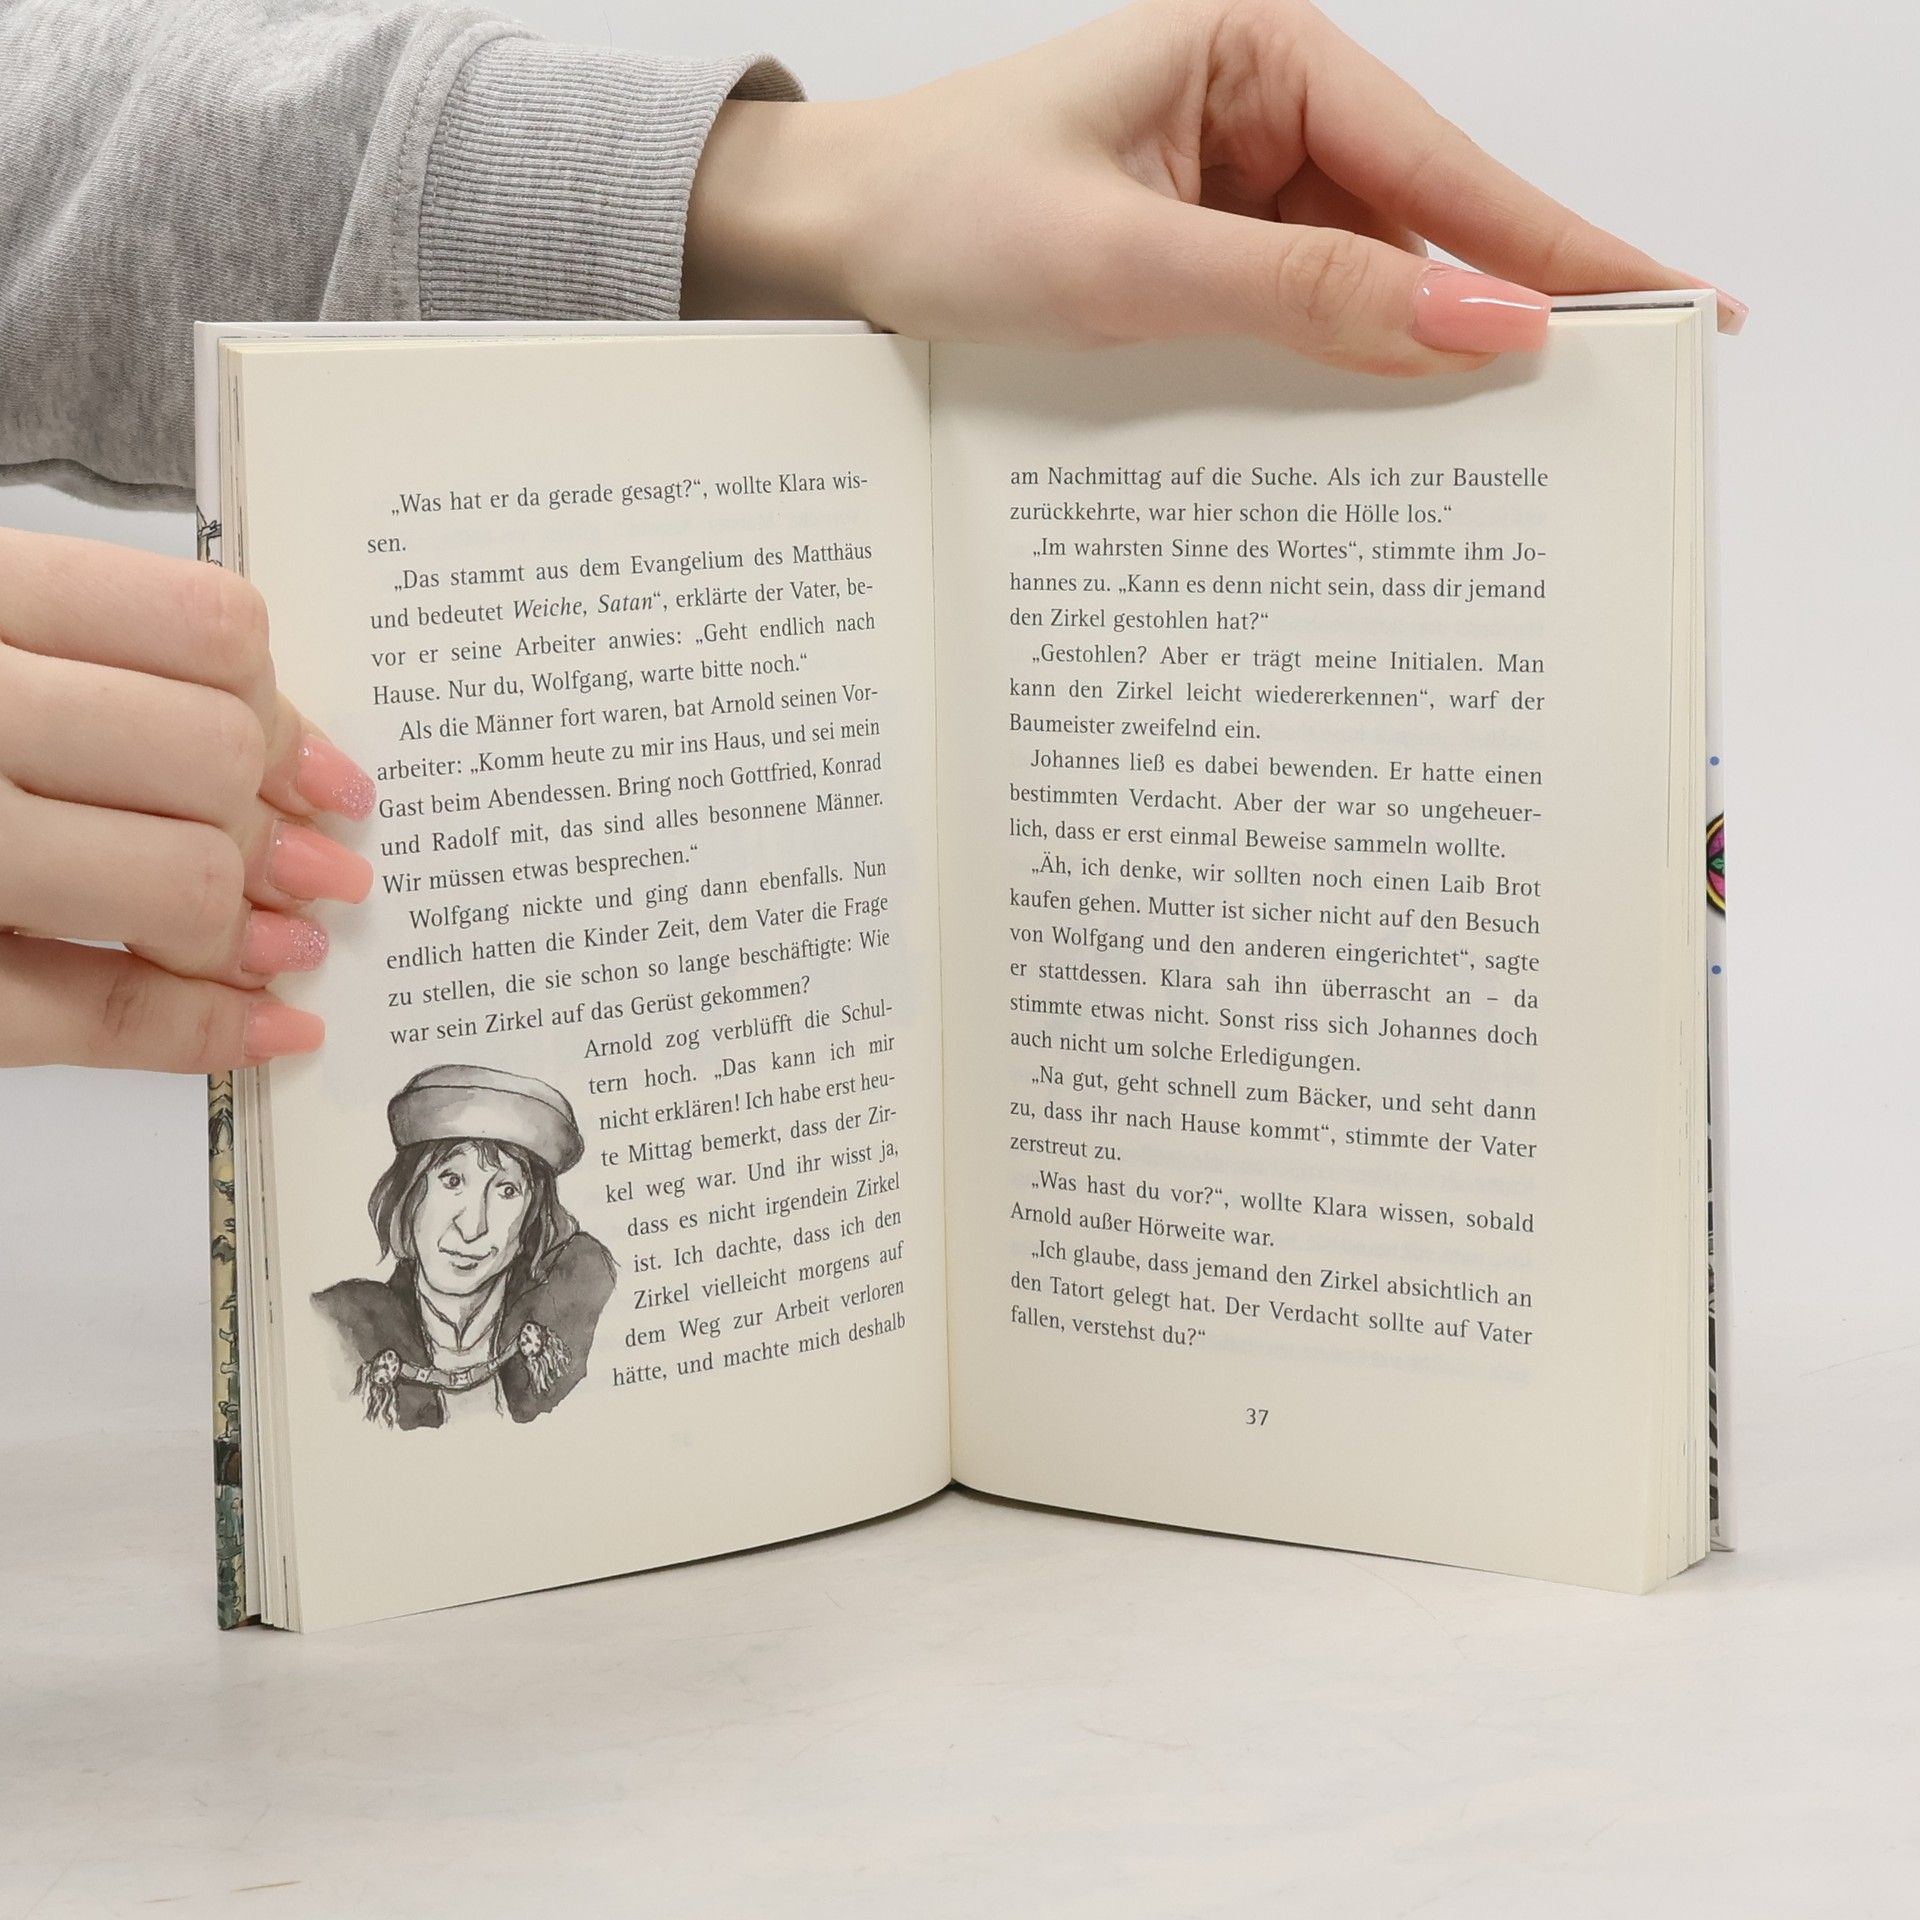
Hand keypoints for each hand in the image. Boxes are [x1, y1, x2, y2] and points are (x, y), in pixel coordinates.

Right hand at [0, 527, 375, 1071]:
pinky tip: (267, 1027)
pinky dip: (198, 1031)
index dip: (286, 714)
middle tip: (300, 869)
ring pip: (178, 878)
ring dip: (247, 926)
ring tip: (277, 942)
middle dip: (271, 827)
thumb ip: (110, 673)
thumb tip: (309, 772)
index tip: (324, 775)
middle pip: (210, 756)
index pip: (205, 628)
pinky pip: (84, 1013)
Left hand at [685, 0, 1742, 369]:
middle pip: (1421, 224)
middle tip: (1623, 398)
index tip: (1672, 302)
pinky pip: (1300, 323)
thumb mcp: (1128, 258)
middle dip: (1504, 311)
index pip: (1439, 163)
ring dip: (1416, 362)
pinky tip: (1382, 437)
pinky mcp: (1201, 262)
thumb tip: (1480, 323)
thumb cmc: (940, 211)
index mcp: (1259, 57)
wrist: (822, 245)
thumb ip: (1307, 295)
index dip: (1556, 244)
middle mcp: (1263, 114)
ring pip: (1366, 286)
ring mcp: (1234, 193)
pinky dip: (1337, 380)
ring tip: (1511, 447)